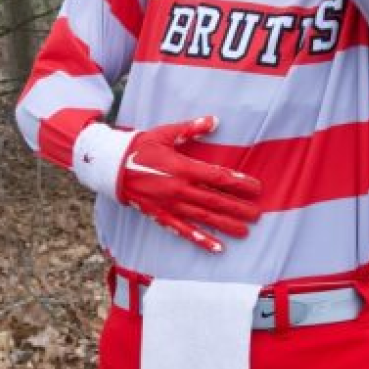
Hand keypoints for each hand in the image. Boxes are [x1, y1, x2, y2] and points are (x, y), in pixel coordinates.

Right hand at [117, 116, 262, 253]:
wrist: (110, 166)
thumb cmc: (140, 147)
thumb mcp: (165, 133)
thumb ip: (190, 129)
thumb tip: (214, 120)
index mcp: (182, 167)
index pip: (217, 177)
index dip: (239, 184)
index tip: (256, 188)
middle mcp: (179, 189)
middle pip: (215, 201)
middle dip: (238, 208)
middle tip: (257, 214)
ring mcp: (170, 204)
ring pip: (203, 217)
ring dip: (225, 225)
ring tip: (245, 231)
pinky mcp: (160, 215)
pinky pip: (183, 230)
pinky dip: (201, 240)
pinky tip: (217, 248)